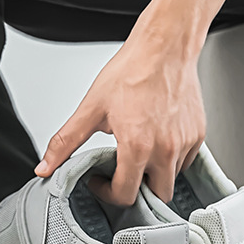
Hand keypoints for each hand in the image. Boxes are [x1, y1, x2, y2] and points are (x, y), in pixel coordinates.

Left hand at [35, 30, 205, 204]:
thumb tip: (45, 167)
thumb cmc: (132, 71)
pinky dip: (170, 159)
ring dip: (153, 174)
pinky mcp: (198, 135)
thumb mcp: (91, 108)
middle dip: (136, 190)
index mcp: (138, 146)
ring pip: (172, 178)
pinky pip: (185, 161)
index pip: (126, 195)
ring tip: (137, 152)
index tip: (99, 179)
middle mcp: (166, 149)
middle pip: (156, 196)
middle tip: (120, 172)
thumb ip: (65, 142)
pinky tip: (155, 140)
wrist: (165, 47)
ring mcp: (186, 143)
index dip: (107, 193)